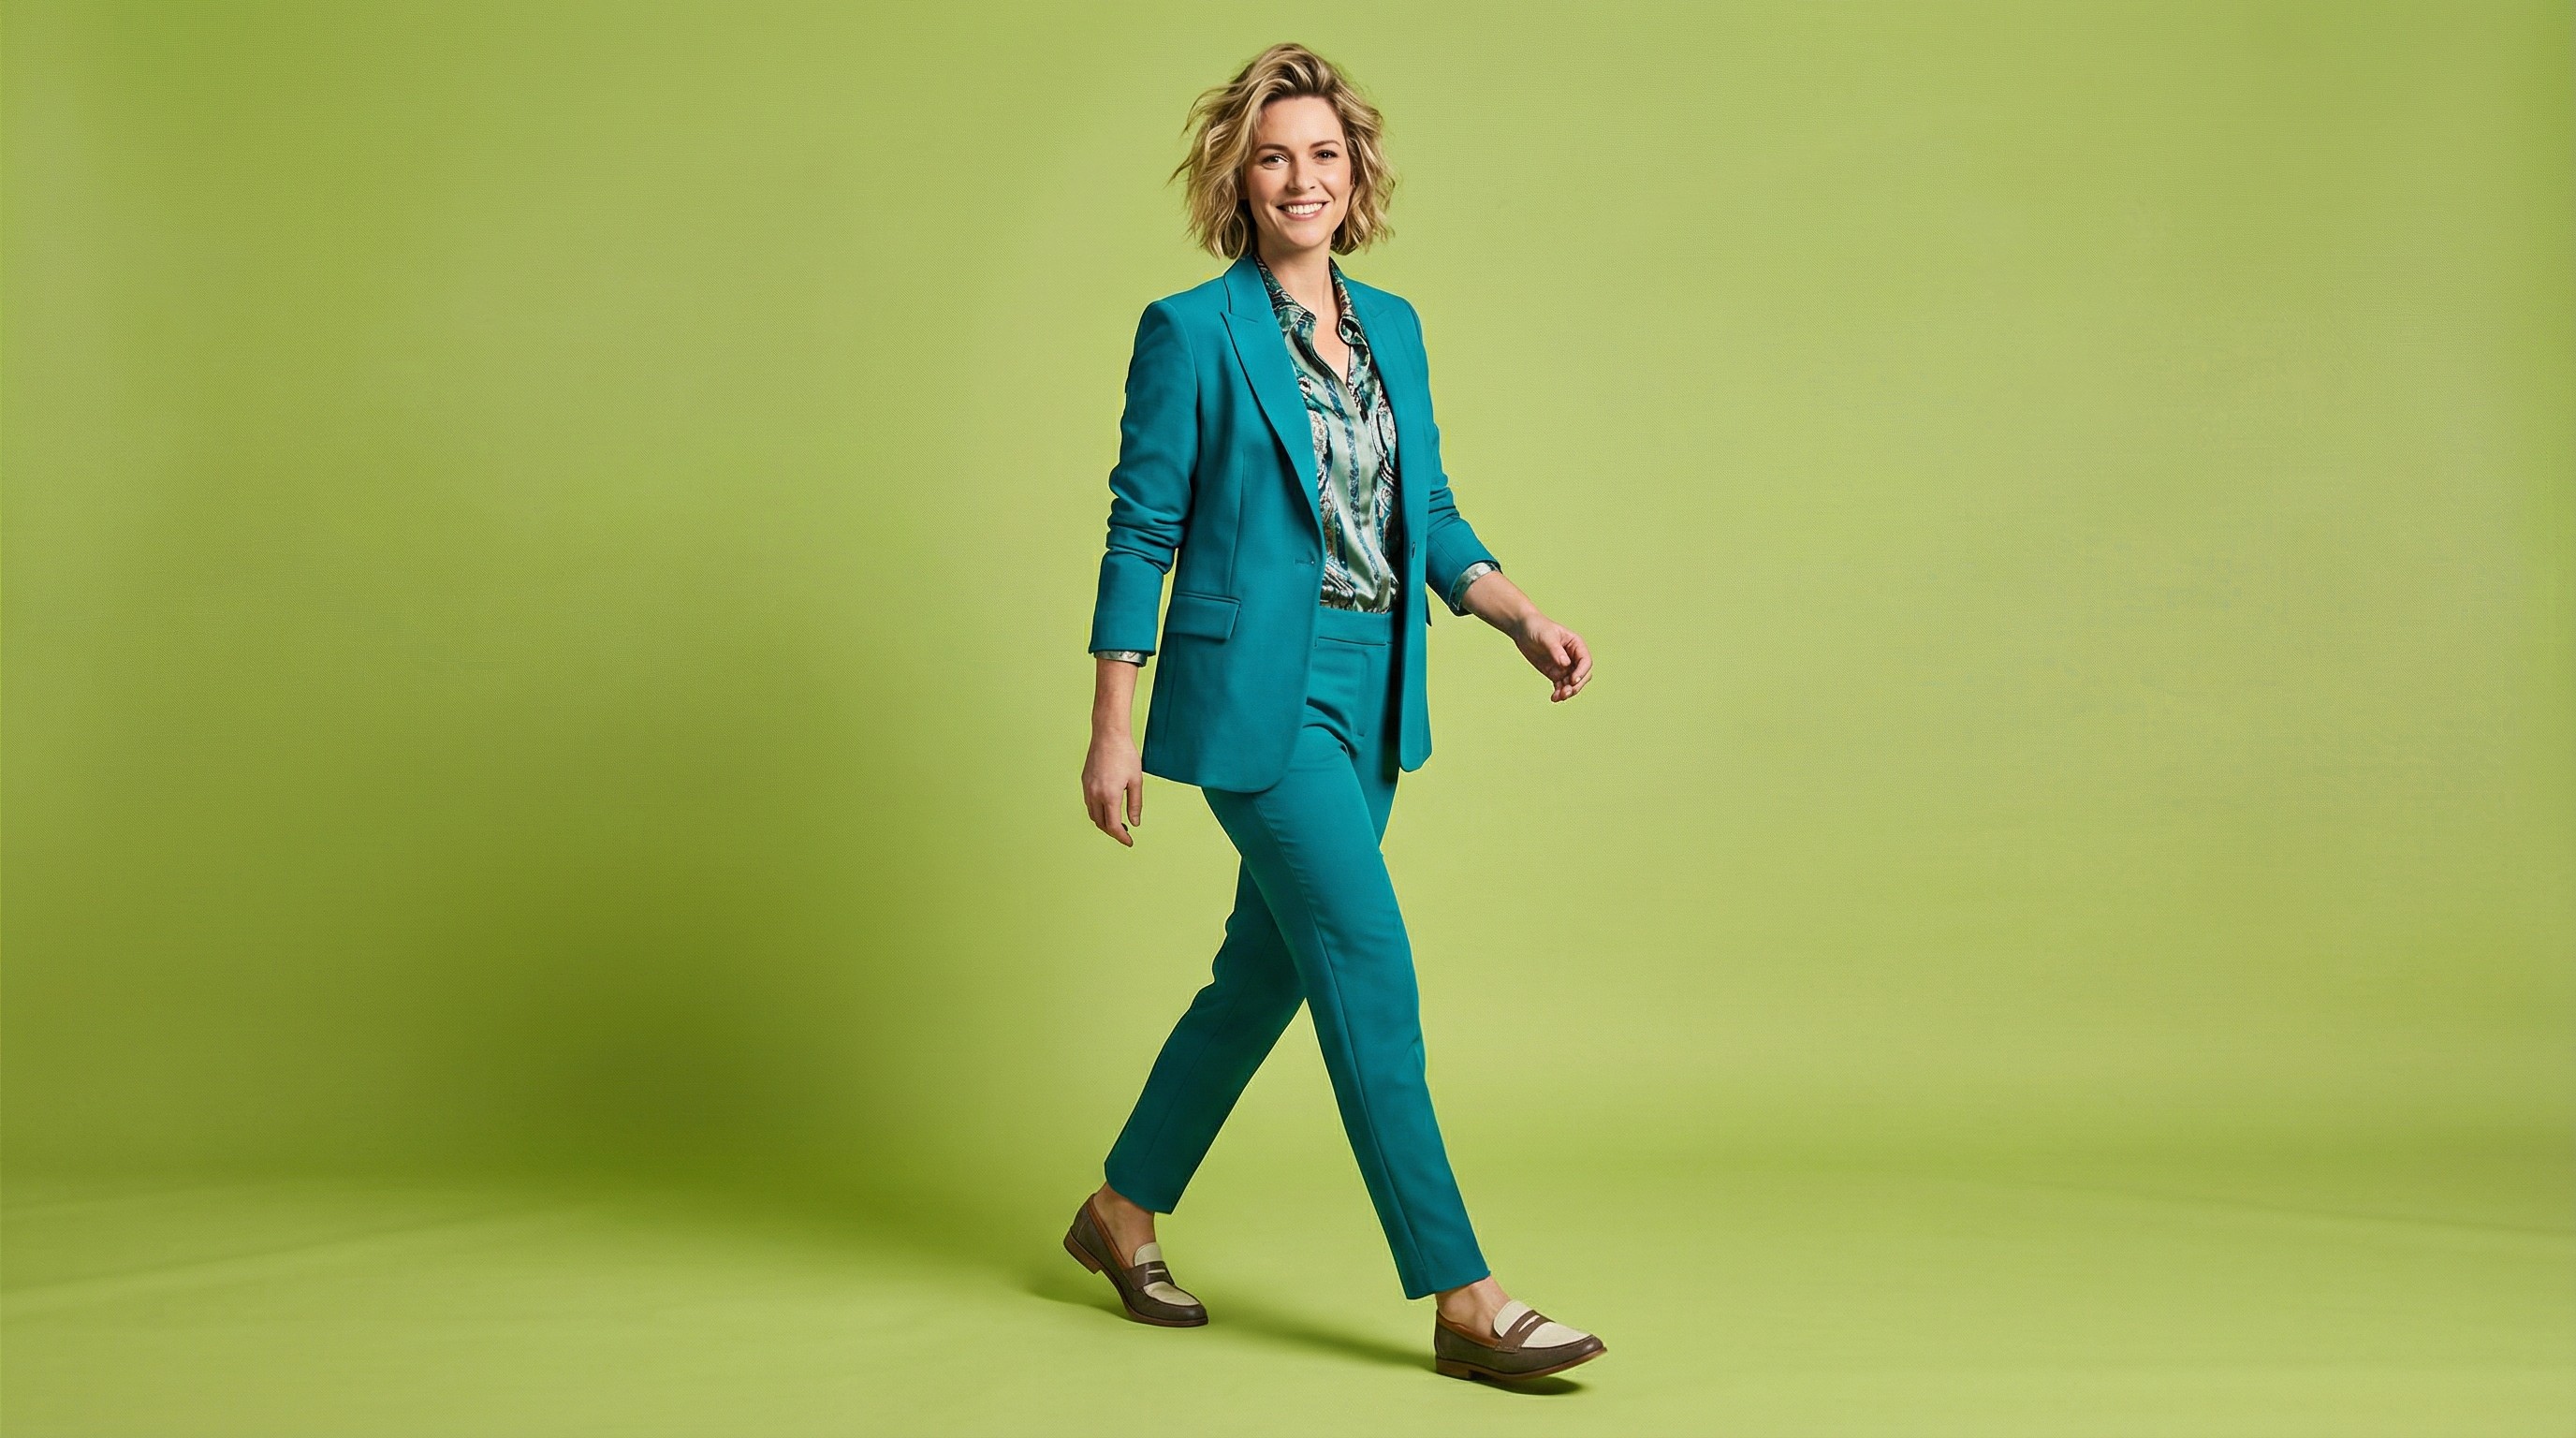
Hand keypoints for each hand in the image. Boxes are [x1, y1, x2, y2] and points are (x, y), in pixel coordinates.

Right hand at [1083, 729, 1144, 844]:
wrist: (1108, 735)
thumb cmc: (1125, 755)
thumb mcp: (1136, 781)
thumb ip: (1135, 804)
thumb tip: (1135, 822)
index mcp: (1110, 795)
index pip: (1113, 826)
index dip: (1122, 837)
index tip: (1129, 842)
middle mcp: (1095, 794)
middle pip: (1100, 823)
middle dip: (1112, 832)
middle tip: (1125, 833)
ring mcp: (1087, 788)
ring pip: (1093, 814)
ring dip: (1103, 822)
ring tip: (1117, 822)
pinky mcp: (1084, 781)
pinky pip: (1089, 803)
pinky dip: (1097, 811)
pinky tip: (1108, 807)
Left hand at [1510, 615, 1591, 701]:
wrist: (1522, 629)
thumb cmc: (1537, 627)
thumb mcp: (1546, 636)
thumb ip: (1556, 650)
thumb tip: (1566, 664)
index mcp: (1576, 645)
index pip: (1586, 661)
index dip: (1582, 672)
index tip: (1573, 680)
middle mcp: (1573, 657)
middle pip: (1583, 675)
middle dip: (1576, 685)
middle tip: (1566, 693)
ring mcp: (1565, 666)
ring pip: (1572, 684)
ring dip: (1568, 692)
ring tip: (1558, 697)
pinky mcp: (1555, 673)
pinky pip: (1561, 686)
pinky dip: (1559, 693)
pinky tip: (1554, 698)